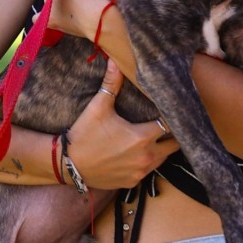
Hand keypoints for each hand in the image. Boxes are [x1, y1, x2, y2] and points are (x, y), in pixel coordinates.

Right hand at [64, 60, 177, 189]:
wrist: (69, 164)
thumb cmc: (84, 135)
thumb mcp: (98, 107)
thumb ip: (111, 84)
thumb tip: (115, 61)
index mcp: (142, 137)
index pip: (171, 126)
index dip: (173, 118)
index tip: (172, 111)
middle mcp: (146, 157)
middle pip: (174, 146)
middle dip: (172, 135)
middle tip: (166, 125)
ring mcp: (140, 172)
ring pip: (162, 159)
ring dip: (161, 149)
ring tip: (154, 137)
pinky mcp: (132, 182)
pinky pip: (148, 171)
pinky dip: (147, 162)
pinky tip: (138, 153)